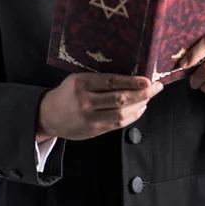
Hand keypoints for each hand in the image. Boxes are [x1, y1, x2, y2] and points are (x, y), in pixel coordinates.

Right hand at [36, 73, 162, 141]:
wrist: (48, 116)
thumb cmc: (67, 92)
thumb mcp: (78, 78)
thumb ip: (98, 78)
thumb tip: (129, 74)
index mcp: (81, 83)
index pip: (111, 82)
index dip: (131, 81)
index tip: (147, 79)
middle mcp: (85, 101)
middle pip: (119, 99)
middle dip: (142, 93)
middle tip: (156, 87)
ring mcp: (90, 118)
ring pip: (121, 114)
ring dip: (140, 105)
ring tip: (150, 96)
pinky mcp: (94, 130)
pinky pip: (118, 124)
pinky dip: (133, 116)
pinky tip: (141, 108)